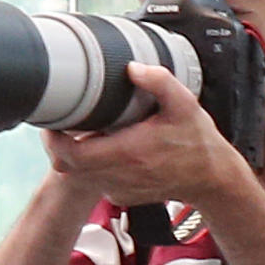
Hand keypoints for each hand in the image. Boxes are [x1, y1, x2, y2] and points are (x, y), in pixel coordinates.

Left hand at [38, 63, 257, 219]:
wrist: (212, 178)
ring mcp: (120, 189)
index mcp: (128, 153)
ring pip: (79, 175)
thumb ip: (159, 81)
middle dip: (60, 144)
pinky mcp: (122, 196)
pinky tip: (108, 149)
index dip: (53, 139)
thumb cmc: (198, 143)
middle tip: (64, 122)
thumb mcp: (185, 104)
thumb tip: (133, 67)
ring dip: (76, 155)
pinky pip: (95, 181)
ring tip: (87, 132)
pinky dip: (93, 166)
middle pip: (67, 166)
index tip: (52, 121)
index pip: (70, 154)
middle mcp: (120, 175)